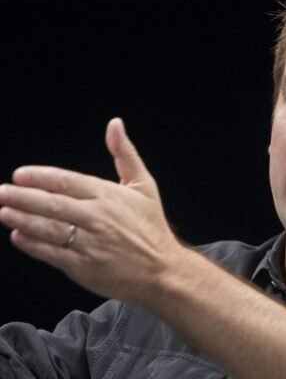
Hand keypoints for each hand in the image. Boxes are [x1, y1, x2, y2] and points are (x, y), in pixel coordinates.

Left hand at [0, 118, 182, 303]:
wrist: (162, 269)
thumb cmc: (152, 227)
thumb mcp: (145, 185)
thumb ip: (126, 154)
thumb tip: (115, 124)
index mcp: (109, 195)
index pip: (66, 181)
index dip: (40, 177)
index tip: (20, 175)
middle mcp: (97, 217)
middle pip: (51, 203)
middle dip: (22, 197)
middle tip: (2, 192)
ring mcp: (90, 243)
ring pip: (48, 228)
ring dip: (22, 219)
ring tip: (4, 211)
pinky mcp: (84, 267)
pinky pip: (52, 253)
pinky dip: (33, 245)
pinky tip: (18, 238)